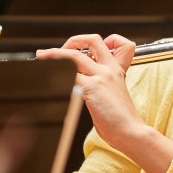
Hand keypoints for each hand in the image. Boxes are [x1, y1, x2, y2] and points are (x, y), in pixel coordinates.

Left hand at [33, 34, 147, 150]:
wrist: (131, 132)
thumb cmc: (120, 120)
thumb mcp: (112, 94)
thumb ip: (97, 84)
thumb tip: (77, 82)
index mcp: (115, 69)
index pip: (101, 43)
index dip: (84, 41)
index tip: (70, 48)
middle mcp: (109, 69)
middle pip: (90, 40)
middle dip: (69, 41)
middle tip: (53, 50)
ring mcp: (102, 77)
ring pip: (75, 56)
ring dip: (55, 55)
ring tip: (42, 58)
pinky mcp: (93, 88)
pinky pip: (71, 75)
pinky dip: (59, 76)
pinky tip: (51, 80)